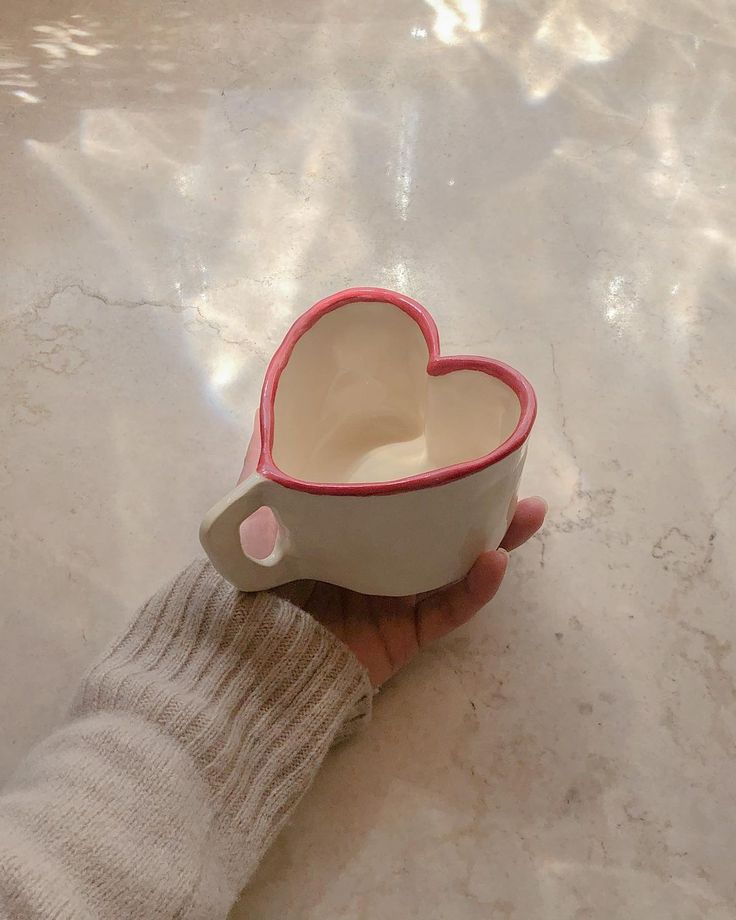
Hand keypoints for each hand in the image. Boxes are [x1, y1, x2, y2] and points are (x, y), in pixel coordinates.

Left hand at [238, 416, 545, 686]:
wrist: (250, 657)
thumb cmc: (257, 582)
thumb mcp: (258, 518)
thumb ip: (266, 476)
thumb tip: (270, 419)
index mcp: (353, 531)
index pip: (401, 498)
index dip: (433, 476)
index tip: (459, 443)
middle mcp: (381, 560)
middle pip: (440, 528)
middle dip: (480, 502)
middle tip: (510, 474)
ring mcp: (398, 600)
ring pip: (458, 566)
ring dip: (497, 539)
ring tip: (529, 511)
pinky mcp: (407, 636)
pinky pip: (448, 612)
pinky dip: (474, 589)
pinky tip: (495, 561)